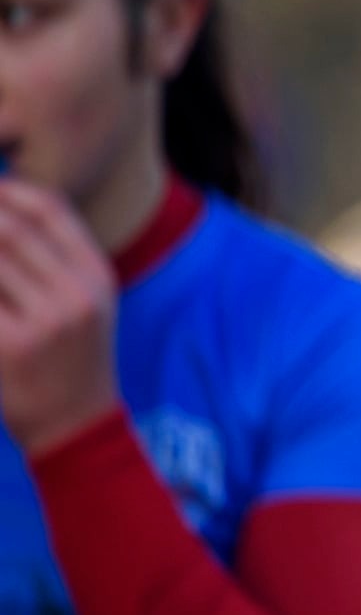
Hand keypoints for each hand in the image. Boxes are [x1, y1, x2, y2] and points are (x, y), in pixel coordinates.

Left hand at [0, 181, 120, 455]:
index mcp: (97, 275)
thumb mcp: (85, 303)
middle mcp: (77, 293)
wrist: (78, 423)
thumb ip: (55, 260)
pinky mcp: (12, 346)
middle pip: (12, 230)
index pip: (52, 210)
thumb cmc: (72, 358)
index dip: (9, 191)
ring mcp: (46, 321)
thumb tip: (7, 215)